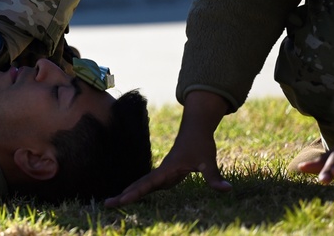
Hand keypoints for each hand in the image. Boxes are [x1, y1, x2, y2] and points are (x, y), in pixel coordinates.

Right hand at [105, 90, 231, 206]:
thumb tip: (226, 190)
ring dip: (129, 193)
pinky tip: (133, 197)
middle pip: (138, 185)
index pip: (148, 183)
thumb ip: (214, 177)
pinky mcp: (166, 174)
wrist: (195, 128)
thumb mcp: (208, 160)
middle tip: (106, 204)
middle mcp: (161, 171)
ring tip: (115, 202)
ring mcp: (162, 173)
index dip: (135, 192)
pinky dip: (139, 192)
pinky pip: (149, 185)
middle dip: (123, 195)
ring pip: (142, 185)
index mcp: (167, 169)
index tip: (121, 199)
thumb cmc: (201, 143)